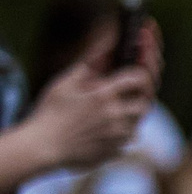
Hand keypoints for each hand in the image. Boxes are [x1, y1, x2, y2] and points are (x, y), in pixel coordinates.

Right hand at [23, 24, 155, 169]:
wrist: (42, 147)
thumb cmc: (50, 111)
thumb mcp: (66, 82)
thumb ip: (91, 63)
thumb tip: (108, 44)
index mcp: (103, 96)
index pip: (139, 77)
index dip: (143, 66)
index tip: (140, 58)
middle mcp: (116, 116)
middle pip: (147, 97)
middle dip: (144, 85)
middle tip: (136, 77)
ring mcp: (120, 135)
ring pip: (141, 116)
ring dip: (135, 104)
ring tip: (121, 96)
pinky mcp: (119, 149)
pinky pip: (133, 132)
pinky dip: (127, 122)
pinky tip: (114, 116)